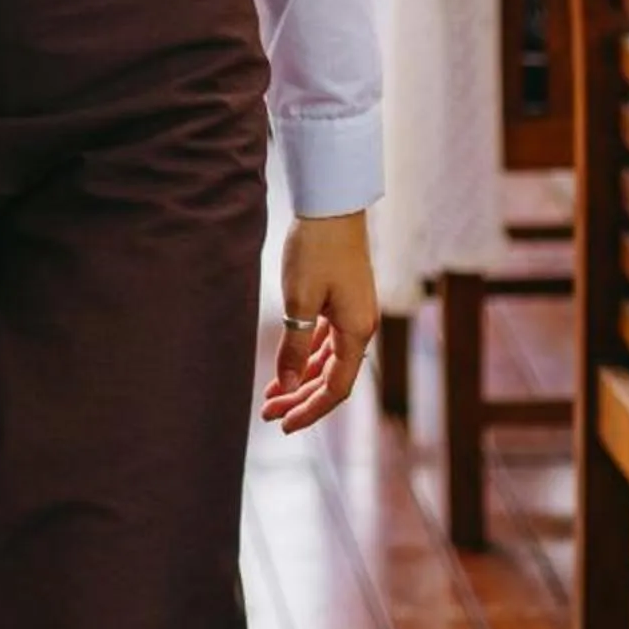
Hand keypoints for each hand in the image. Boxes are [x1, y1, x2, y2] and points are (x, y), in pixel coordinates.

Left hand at [261, 212, 377, 434]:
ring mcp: (353, 312)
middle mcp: (361, 326)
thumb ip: (293, 347)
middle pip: (331, 377)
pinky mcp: (343, 299)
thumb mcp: (298, 302)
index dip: (310, 410)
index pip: (336, 388)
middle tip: (268, 412)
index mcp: (357, 331)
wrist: (331, 204)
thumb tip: (286, 386)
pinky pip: (326, 339)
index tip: (284, 424)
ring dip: (300, 377)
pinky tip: (288, 362)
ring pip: (328, 359)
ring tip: (271, 393)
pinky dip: (307, 354)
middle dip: (299, 397)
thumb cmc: (315, 249)